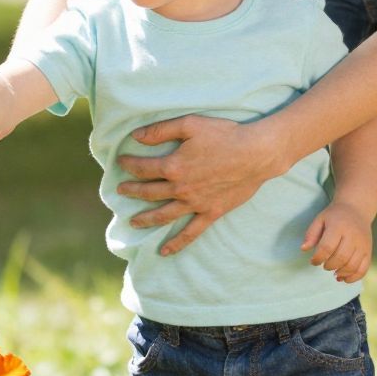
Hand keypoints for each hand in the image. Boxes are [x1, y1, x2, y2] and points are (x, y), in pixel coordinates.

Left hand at [117, 116, 280, 255]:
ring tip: (133, 221)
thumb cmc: (225, 135)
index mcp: (173, 166)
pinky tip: (164, 251)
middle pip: (149, 192)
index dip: (128, 164)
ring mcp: (195, 204)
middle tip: (120, 191)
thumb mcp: (190, 124)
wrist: (256, 154)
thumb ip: (160, 131)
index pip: (143, 168)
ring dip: (146, 218)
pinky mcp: (211, 213)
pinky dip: (176, 243)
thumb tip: (136, 136)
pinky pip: (190, 232)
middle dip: (131, 191)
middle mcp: (180, 188)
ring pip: (163, 215)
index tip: (120, 161)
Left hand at [302, 200, 373, 285]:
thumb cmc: (335, 216)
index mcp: (338, 226)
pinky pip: (363, 269)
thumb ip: (311, 234)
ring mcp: (363, 244)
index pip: (327, 247)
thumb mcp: (320, 219)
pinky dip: (353, 278)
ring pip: (352, 265)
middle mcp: (353, 236)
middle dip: (329, 266)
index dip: (318, 258)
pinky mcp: (368, 251)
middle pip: (341, 257)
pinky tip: (343, 278)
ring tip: (333, 271)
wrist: (357, 209)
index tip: (313, 261)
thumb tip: (304, 249)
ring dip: (340, 273)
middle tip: (324, 265)